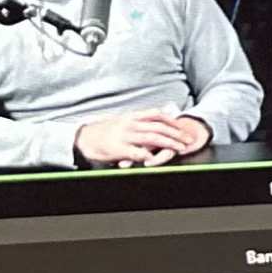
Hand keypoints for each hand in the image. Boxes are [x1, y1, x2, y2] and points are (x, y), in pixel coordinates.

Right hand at [72, 112, 203, 167]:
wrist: (83, 138)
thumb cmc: (104, 131)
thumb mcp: (122, 120)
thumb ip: (138, 120)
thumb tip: (157, 116)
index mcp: (132, 117)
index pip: (157, 115)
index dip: (172, 120)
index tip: (184, 125)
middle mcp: (130, 124)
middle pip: (159, 127)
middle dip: (176, 133)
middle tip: (188, 140)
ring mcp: (124, 136)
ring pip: (152, 138)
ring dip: (168, 143)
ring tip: (180, 148)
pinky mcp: (118, 148)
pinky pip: (136, 151)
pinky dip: (147, 154)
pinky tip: (156, 158)